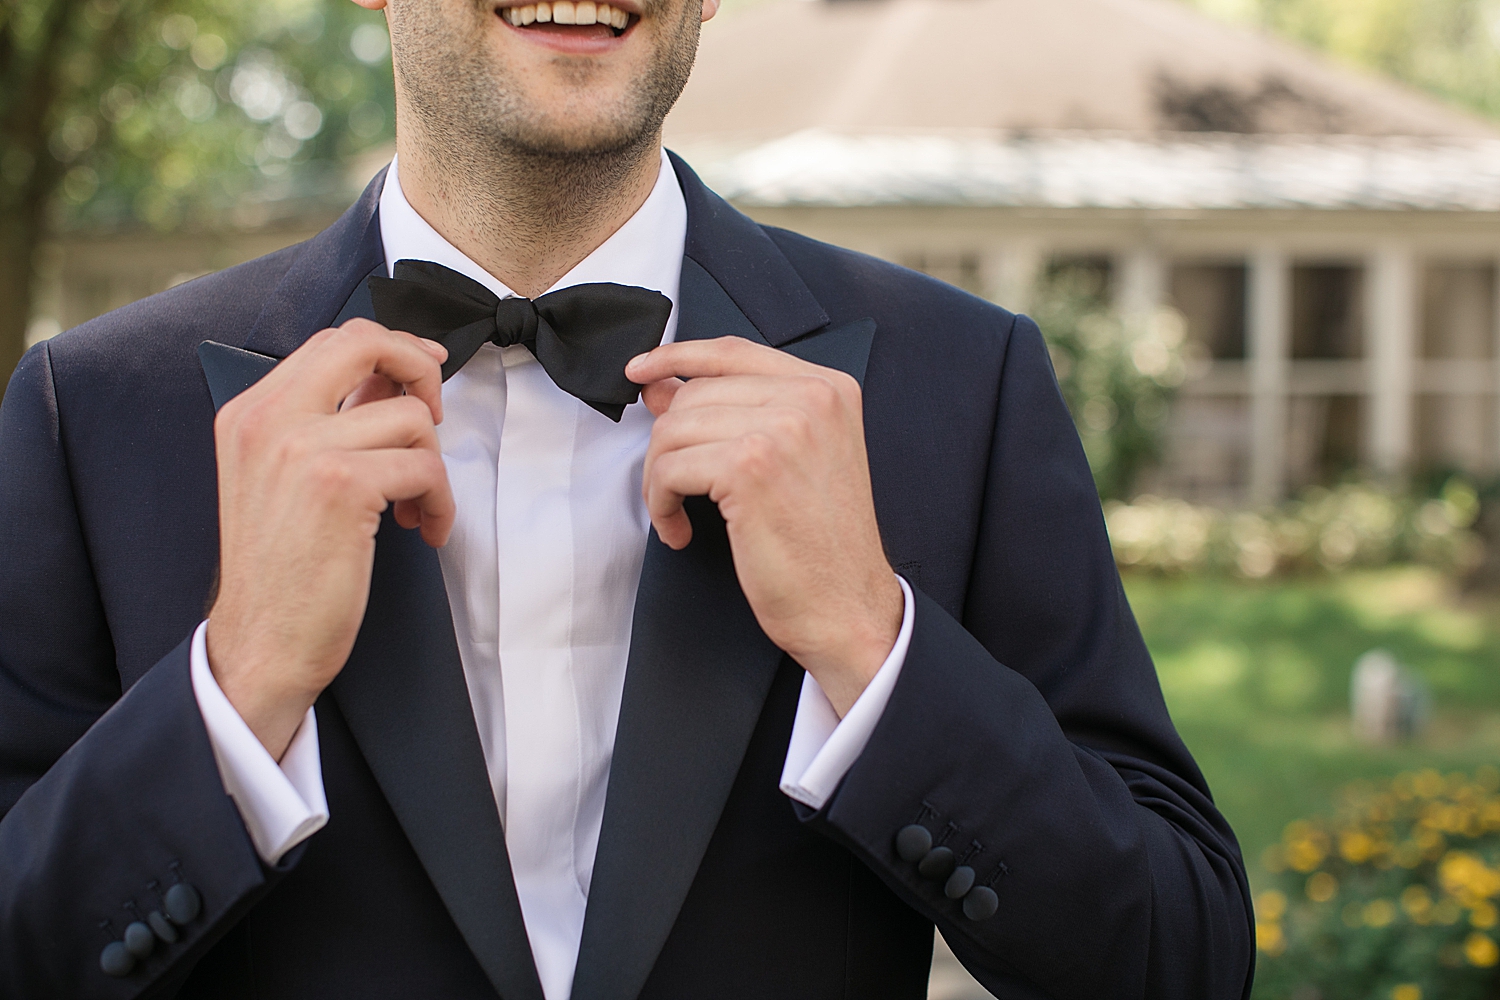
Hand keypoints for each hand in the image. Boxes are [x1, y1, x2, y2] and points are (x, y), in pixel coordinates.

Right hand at [206, 320, 454, 758]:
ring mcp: (302, 448)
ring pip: (410, 417)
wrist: (261, 643)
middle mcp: (269, 419)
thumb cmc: (282, 570)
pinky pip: (424, 467)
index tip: (426, 371)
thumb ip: (327, 423)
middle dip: (422, 371)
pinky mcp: (341, 485)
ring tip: (417, 507)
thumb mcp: (285, 478)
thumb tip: (390, 384)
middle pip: (367, 344)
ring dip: (433, 466)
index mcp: (251, 413)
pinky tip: (425, 529)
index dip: (393, 348)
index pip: (334, 341)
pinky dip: (441, 501)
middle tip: (437, 417)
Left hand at [626, 337, 902, 715]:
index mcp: (829, 388)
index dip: (677, 356)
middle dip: (667, 443)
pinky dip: (661, 503)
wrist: (848, 607)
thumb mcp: (793, 461)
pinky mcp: (750, 466)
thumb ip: (737, 414)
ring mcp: (782, 428)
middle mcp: (811, 398)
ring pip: (674, 429)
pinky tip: (681, 530)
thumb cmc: (822, 546)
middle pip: (695, 394)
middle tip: (671, 489)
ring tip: (677, 513)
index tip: (642, 371)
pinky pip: (669, 468)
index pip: (733, 351)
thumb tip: (663, 388)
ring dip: (659, 478)